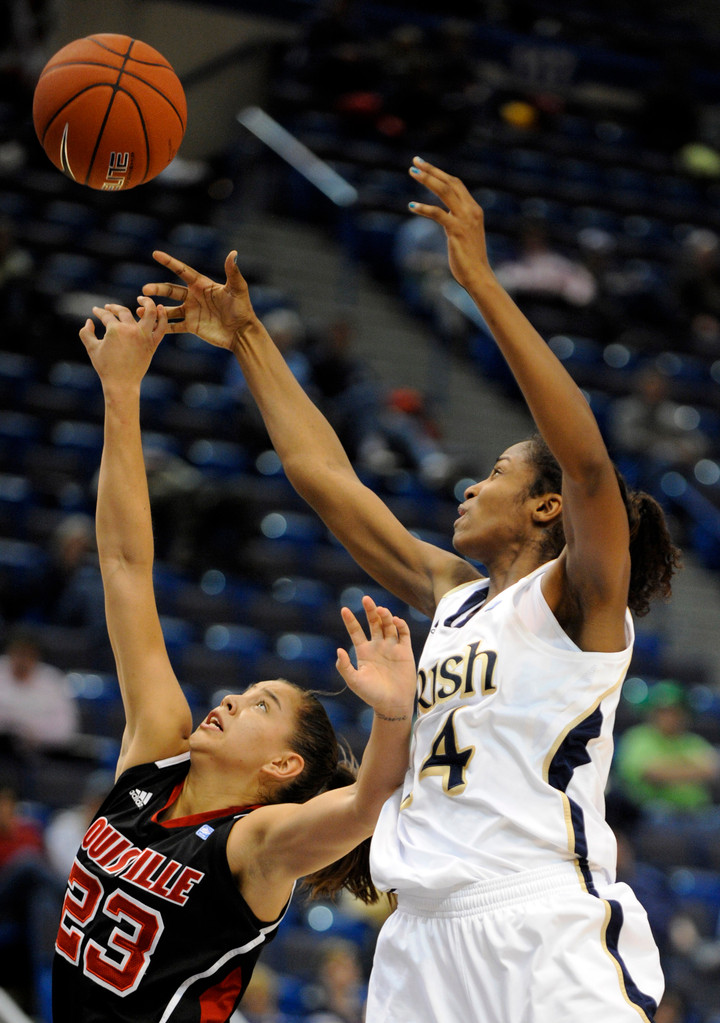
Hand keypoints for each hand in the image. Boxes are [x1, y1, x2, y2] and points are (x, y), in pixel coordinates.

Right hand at [79, 297, 166, 386]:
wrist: (122, 384)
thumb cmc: (105, 367)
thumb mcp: (91, 348)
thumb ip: (85, 332)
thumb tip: (89, 321)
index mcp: (115, 330)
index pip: (106, 315)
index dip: (99, 312)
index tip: (96, 311)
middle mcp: (131, 330)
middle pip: (123, 311)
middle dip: (114, 308)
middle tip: (109, 308)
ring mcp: (144, 336)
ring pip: (150, 313)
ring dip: (147, 302)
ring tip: (142, 298)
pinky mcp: (153, 344)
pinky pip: (161, 328)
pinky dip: (163, 317)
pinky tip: (161, 308)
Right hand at [142, 249, 255, 349]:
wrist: (242, 333)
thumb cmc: (242, 309)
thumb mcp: (238, 289)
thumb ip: (232, 272)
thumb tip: (233, 253)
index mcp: (202, 285)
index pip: (182, 271)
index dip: (169, 262)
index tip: (155, 253)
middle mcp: (194, 297)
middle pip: (171, 290)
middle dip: (157, 289)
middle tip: (145, 290)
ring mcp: (192, 312)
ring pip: (169, 308)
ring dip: (155, 308)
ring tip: (140, 308)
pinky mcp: (192, 326)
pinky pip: (174, 325)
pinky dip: (162, 324)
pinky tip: (149, 323)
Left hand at [335, 596, 415, 720]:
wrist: (392, 704)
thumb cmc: (371, 695)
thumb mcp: (354, 681)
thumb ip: (345, 667)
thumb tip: (339, 650)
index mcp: (363, 651)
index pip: (356, 631)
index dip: (350, 620)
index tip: (344, 609)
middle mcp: (377, 646)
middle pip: (373, 623)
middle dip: (370, 611)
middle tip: (366, 599)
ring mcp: (391, 647)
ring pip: (388, 625)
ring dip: (385, 616)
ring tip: (381, 610)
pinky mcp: (405, 651)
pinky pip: (403, 634)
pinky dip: (400, 625)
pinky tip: (395, 621)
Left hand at [408, 157, 490, 291]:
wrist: (478, 275)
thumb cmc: (469, 258)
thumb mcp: (464, 233)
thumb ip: (456, 220)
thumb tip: (444, 214)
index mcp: (473, 209)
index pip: (456, 184)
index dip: (439, 173)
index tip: (424, 165)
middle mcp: (471, 210)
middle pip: (450, 182)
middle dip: (431, 170)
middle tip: (415, 161)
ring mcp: (464, 219)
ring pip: (444, 191)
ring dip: (427, 180)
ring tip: (412, 172)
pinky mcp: (456, 230)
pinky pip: (438, 214)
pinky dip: (424, 208)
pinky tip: (412, 205)